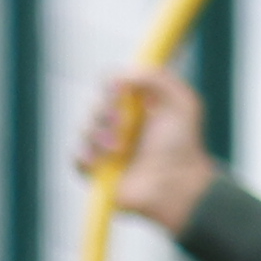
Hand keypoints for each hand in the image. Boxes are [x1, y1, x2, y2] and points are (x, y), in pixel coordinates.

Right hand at [75, 67, 215, 230]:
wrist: (178, 184)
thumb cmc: (183, 145)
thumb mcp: (182, 103)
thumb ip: (158, 78)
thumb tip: (120, 76)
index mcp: (139, 105)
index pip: (112, 84)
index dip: (111, 85)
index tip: (120, 91)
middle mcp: (120, 123)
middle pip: (96, 104)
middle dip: (106, 111)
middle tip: (121, 122)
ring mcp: (107, 147)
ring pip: (85, 129)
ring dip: (99, 135)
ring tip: (119, 148)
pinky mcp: (96, 170)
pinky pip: (77, 157)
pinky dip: (86, 156)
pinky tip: (101, 161)